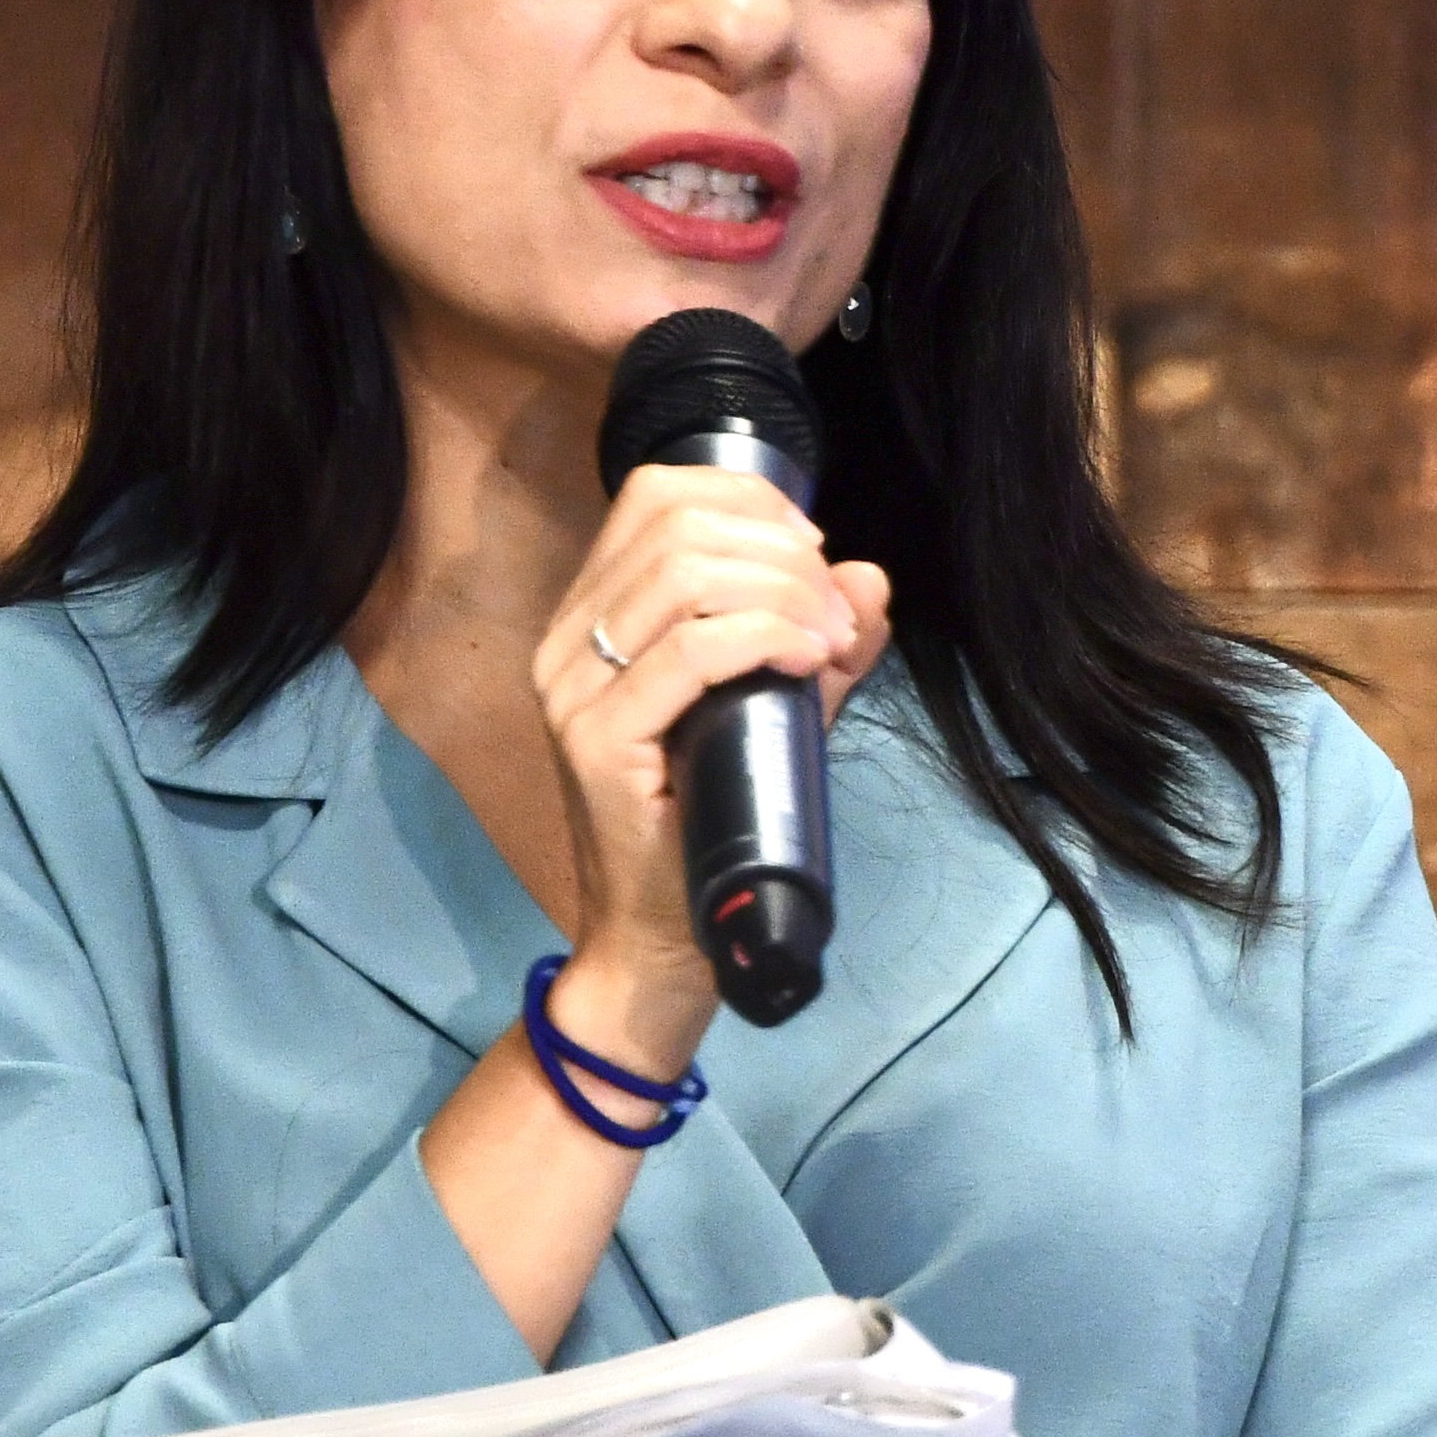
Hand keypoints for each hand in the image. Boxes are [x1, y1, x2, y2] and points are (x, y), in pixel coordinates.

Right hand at [526, 464, 890, 1063]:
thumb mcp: (772, 711)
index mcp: (590, 616)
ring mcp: (573, 690)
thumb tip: (870, 576)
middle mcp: (566, 640)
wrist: (657, 941)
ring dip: (784, 590)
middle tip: (836, 609)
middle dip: (781, 550)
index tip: (812, 550)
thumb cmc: (706, 824)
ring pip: (685, 576)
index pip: (653, 494)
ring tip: (831, 637)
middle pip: (677, 525)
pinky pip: (691, 652)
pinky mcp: (597, 741)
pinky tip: (809, 656)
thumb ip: (813, 640)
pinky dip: (765, 635)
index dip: (747, 497)